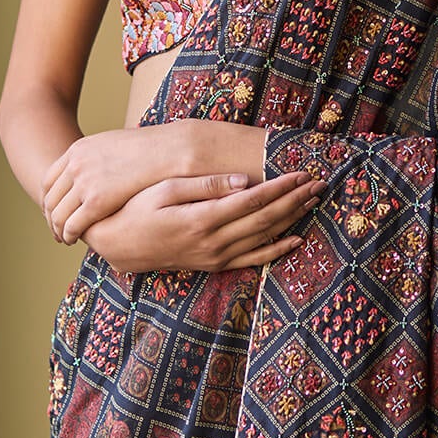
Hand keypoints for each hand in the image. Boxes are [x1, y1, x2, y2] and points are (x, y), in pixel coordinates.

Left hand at [42, 124, 186, 243]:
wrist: (169, 151)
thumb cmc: (150, 149)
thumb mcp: (114, 144)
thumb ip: (98, 157)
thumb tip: (97, 168)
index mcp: (78, 150)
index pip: (49, 179)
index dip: (49, 199)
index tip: (53, 210)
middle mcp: (76, 165)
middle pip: (51, 198)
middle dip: (50, 216)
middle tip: (55, 229)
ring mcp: (85, 182)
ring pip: (58, 214)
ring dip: (58, 229)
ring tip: (64, 238)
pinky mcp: (96, 201)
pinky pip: (73, 224)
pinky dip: (69, 234)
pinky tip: (73, 240)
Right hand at [85, 168, 323, 273]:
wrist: (117, 245)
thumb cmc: (136, 209)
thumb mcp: (162, 190)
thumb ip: (203, 186)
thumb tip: (241, 181)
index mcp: (202, 220)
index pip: (253, 201)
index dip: (281, 186)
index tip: (302, 172)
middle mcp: (213, 243)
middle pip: (265, 219)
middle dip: (295, 199)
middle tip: (319, 182)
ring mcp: (215, 257)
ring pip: (264, 238)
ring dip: (292, 219)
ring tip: (313, 201)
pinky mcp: (214, 265)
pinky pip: (252, 260)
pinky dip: (277, 249)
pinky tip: (296, 239)